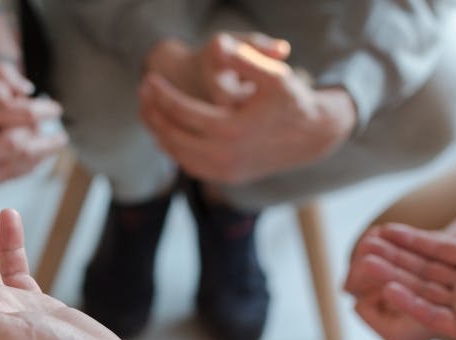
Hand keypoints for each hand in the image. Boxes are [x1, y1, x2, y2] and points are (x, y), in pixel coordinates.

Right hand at [0, 62, 62, 181]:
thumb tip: (29, 91)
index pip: (22, 115)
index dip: (43, 111)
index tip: (55, 109)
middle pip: (22, 147)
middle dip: (45, 142)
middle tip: (61, 137)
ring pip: (12, 167)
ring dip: (36, 160)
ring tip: (50, 151)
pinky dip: (17, 172)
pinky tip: (29, 164)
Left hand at [139, 41, 355, 184]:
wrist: (313, 137)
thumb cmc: (293, 100)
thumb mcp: (274, 75)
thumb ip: (244, 60)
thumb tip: (219, 44)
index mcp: (231, 130)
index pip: (182, 112)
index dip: (161, 95)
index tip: (147, 79)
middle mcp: (224, 156)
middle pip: (173, 137)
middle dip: (153, 115)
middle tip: (141, 95)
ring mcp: (225, 172)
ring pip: (178, 155)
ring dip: (160, 134)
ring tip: (148, 112)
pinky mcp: (227, 178)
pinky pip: (191, 166)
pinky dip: (175, 150)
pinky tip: (167, 132)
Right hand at [358, 182, 455, 339]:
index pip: (437, 248)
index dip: (412, 239)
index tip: (385, 230)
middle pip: (422, 268)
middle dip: (395, 257)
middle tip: (366, 247)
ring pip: (421, 290)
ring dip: (395, 278)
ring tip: (369, 265)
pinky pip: (433, 315)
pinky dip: (411, 304)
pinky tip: (391, 290)